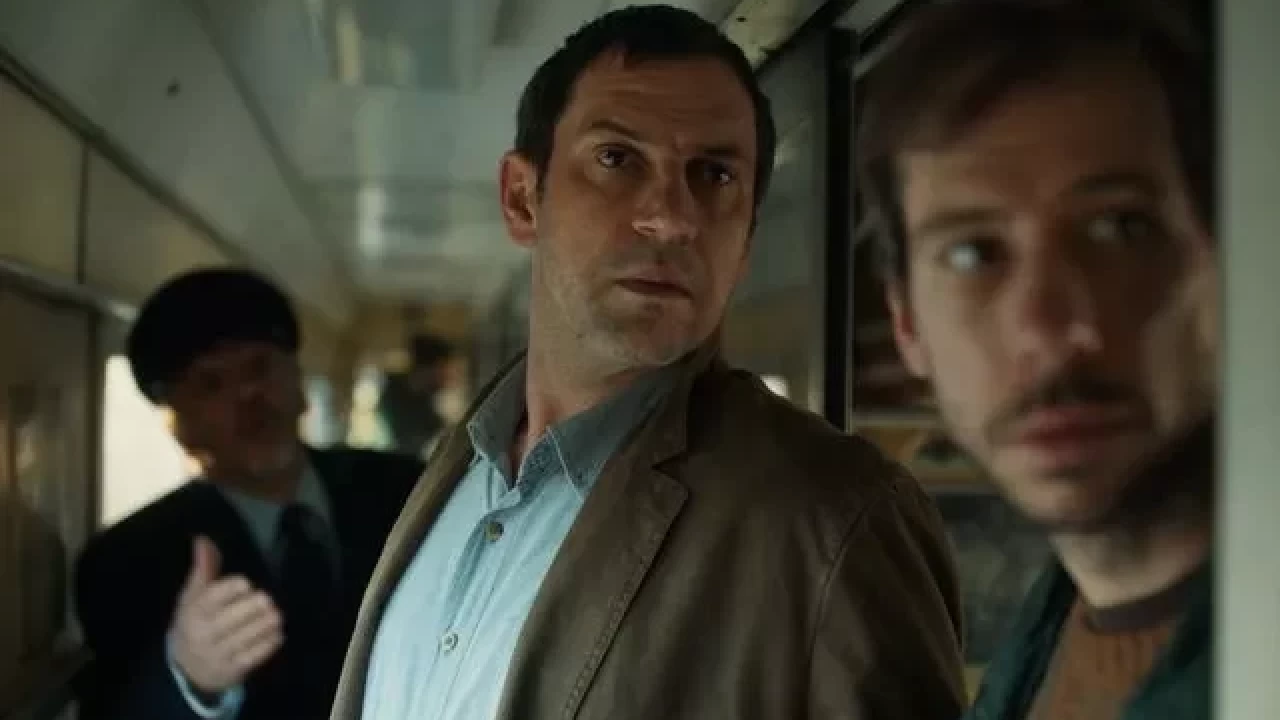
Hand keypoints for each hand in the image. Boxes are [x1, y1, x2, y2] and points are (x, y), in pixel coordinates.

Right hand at [169, 536, 282, 694]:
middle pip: (232, 618)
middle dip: (253, 608)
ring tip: (276, 615)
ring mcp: (218, 653)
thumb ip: (203, 568)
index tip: (245, 583)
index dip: (229, 590)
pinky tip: (276, 634)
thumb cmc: (194, 622)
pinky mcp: (232, 669)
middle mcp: (203, 633)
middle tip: (267, 601)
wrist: (187, 669)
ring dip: (265, 624)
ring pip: (246, 637)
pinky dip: (268, 643)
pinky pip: (254, 656)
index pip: (211, 599)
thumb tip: (203, 539)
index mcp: (193, 612)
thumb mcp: (193, 596)